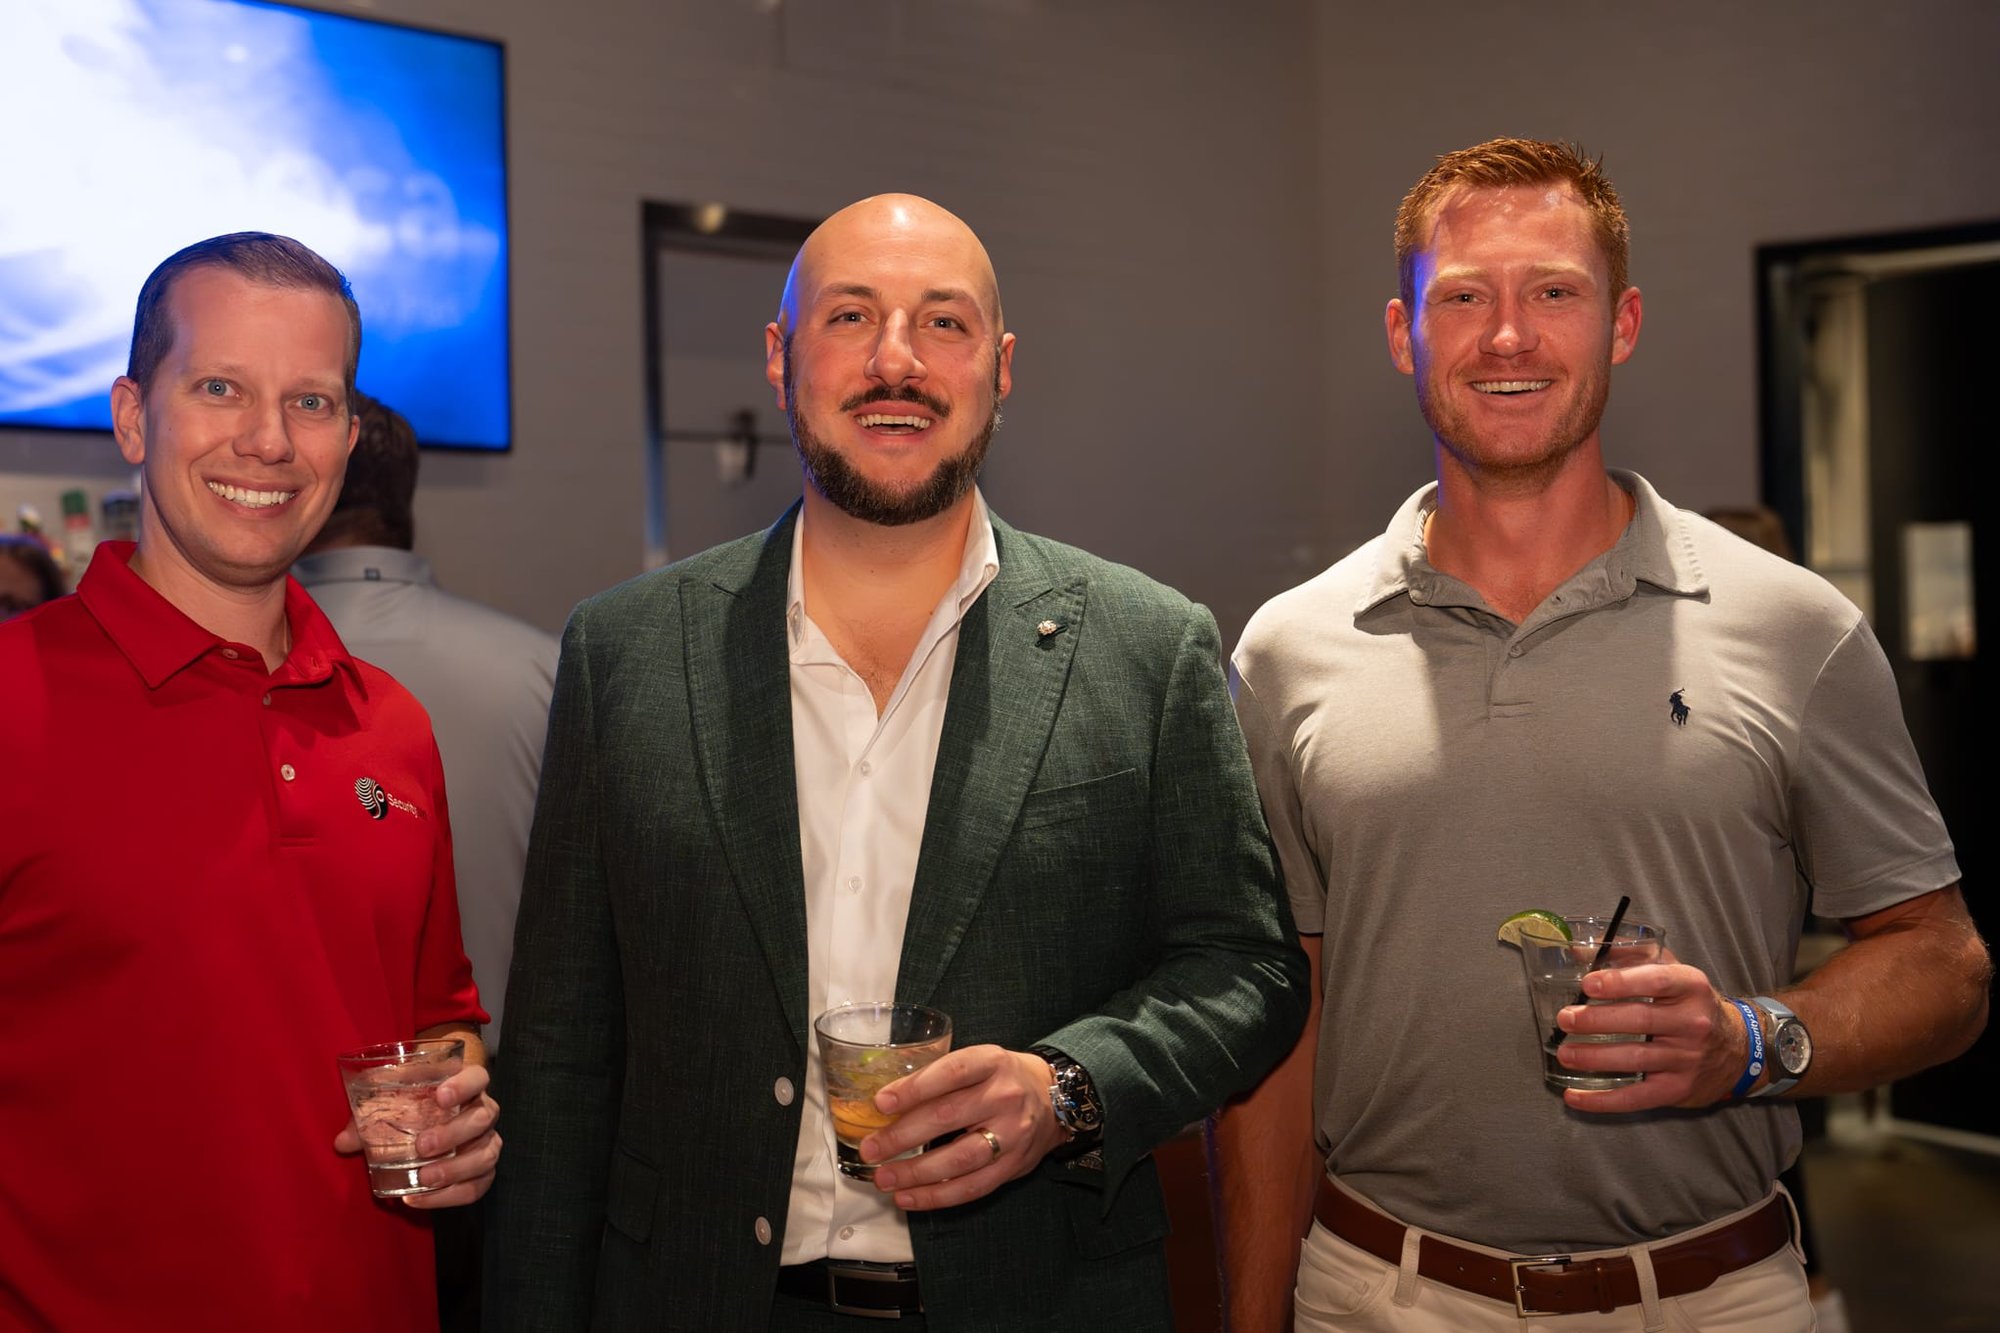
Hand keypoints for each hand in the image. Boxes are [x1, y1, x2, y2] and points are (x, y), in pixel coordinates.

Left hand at [333, 1063, 501, 1207]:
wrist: (430, 1124)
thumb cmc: (411, 1107)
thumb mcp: (390, 1103)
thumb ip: (367, 1117)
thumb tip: (342, 1143)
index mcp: (466, 1086)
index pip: (478, 1077)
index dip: (464, 1086)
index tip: (440, 1097)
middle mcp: (483, 1112)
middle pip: (482, 1118)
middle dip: (453, 1133)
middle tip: (422, 1146)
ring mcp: (487, 1143)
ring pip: (485, 1155)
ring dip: (455, 1169)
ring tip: (423, 1177)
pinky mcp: (482, 1172)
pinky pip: (477, 1187)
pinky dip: (449, 1196)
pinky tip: (419, 1197)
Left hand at [861, 1045, 1066, 1209]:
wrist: (1052, 1099)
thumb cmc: (1000, 1078)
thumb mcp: (978, 1062)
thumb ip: (940, 1078)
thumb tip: (885, 1103)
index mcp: (991, 1062)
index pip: (951, 1073)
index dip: (915, 1088)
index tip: (881, 1103)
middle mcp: (1004, 1097)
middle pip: (948, 1117)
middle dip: (903, 1136)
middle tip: (870, 1149)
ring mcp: (1012, 1134)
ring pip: (960, 1159)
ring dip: (916, 1172)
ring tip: (884, 1178)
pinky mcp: (1013, 1166)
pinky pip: (972, 1187)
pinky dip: (937, 1196)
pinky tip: (909, 1197)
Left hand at [1555, 949, 1750, 1112]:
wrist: (1739, 1050)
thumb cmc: (1692, 1005)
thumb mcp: (1673, 971)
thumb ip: (1630, 955)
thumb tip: (1580, 950)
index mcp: (1690, 986)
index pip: (1655, 980)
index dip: (1620, 982)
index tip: (1587, 984)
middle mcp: (1693, 1022)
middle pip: (1640, 1020)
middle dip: (1597, 1020)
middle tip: (1565, 1019)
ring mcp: (1687, 1059)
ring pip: (1635, 1059)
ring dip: (1594, 1057)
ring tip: (1565, 1053)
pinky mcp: (1678, 1089)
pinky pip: (1637, 1097)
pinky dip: (1603, 1100)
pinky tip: (1574, 1096)